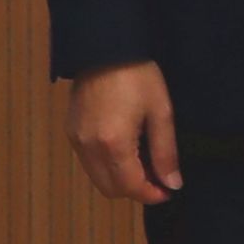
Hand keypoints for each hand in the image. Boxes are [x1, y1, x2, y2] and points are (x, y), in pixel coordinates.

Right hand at [69, 60, 184, 203]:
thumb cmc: (138, 76)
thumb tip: (172, 184)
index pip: (130, 187)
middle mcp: (89, 148)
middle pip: (110, 190)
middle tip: (158, 177)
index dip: (151, 195)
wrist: (105, 48)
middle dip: (136, 190)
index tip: (169, 191)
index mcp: (113, 144)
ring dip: (120, 180)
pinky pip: (89, 163)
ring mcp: (76, 140)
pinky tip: (125, 151)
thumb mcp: (160, 112)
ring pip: (97, 179)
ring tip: (144, 164)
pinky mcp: (71, 132)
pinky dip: (107, 167)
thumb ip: (165, 152)